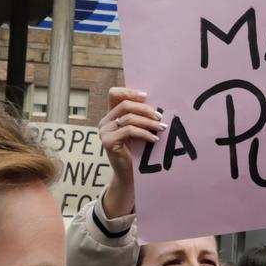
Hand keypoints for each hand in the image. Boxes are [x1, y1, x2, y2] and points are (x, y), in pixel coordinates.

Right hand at [97, 86, 163, 220]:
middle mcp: (104, 121)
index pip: (114, 94)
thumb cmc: (136, 151)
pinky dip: (144, 133)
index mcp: (110, 115)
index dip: (129, 91)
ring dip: (148, 122)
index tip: (147, 96)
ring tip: (161, 128)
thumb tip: (157, 106)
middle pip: (125, 104)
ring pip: (128, 118)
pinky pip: (129, 131)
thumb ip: (140, 117)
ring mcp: (104, 131)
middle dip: (145, 109)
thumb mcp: (138, 130)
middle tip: (160, 116)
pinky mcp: (108, 141)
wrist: (128, 174)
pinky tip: (154, 139)